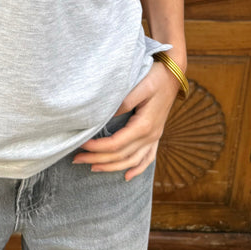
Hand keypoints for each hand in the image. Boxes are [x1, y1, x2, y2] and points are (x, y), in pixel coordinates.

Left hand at [72, 62, 179, 180]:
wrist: (173, 73)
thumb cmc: (155, 77)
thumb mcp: (139, 86)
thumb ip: (123, 102)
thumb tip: (107, 117)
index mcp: (144, 125)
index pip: (115, 144)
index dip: (96, 147)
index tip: (80, 144)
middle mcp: (150, 135)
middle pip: (121, 155)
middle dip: (97, 159)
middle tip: (76, 159)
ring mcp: (155, 137)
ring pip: (132, 161)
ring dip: (112, 167)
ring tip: (93, 167)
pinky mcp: (156, 134)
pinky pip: (148, 158)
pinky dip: (137, 169)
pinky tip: (127, 176)